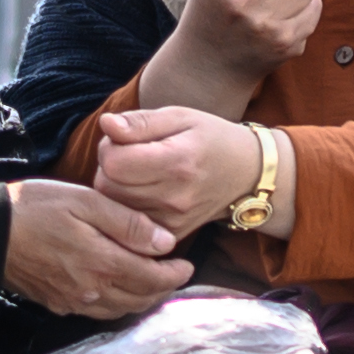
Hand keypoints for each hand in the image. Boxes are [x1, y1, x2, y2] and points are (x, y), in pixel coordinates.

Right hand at [3, 175, 192, 317]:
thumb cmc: (35, 208)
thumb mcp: (86, 201)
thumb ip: (128, 223)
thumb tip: (165, 242)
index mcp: (103, 263)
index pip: (153, 278)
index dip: (175, 273)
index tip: (186, 263)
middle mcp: (91, 290)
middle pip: (140, 299)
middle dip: (163, 288)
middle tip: (175, 273)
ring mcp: (73, 302)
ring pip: (121, 310)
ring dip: (142, 299)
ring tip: (153, 283)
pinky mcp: (57, 304)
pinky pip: (97, 312)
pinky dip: (117, 304)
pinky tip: (119, 290)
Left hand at [91, 104, 266, 236]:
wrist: (247, 175)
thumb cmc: (211, 138)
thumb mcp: (180, 117)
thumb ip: (140, 122)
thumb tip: (106, 124)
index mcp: (178, 162)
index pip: (114, 162)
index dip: (110, 146)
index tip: (124, 139)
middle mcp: (175, 198)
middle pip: (108, 185)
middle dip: (110, 166)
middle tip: (130, 154)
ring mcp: (172, 222)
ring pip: (113, 208)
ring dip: (115, 187)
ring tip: (138, 172)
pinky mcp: (170, 236)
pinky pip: (127, 225)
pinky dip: (125, 208)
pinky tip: (143, 192)